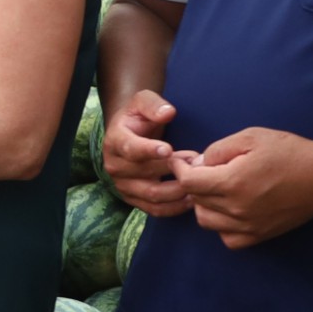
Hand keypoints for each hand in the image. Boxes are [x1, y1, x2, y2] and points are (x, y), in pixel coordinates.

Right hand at [101, 89, 192, 216]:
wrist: (128, 133)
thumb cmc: (139, 116)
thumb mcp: (142, 101)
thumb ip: (154, 105)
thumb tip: (168, 112)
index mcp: (115, 141)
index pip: (130, 148)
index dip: (148, 150)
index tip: (169, 149)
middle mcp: (114, 166)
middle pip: (146, 173)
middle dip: (174, 168)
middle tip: (198, 161)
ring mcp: (122, 185)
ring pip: (152, 194)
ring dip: (178, 190)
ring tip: (198, 181)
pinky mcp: (133, 199)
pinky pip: (155, 209)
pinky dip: (174, 208)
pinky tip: (192, 199)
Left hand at [172, 126, 312, 247]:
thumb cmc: (289, 152)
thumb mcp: (251, 137)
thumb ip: (218, 150)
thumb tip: (197, 164)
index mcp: (232, 182)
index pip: (188, 182)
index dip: (181, 169)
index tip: (183, 161)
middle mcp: (237, 209)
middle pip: (196, 200)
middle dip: (194, 183)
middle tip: (205, 170)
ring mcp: (248, 225)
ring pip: (207, 221)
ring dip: (205, 205)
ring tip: (217, 189)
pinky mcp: (260, 235)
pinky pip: (227, 238)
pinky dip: (222, 226)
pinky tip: (230, 210)